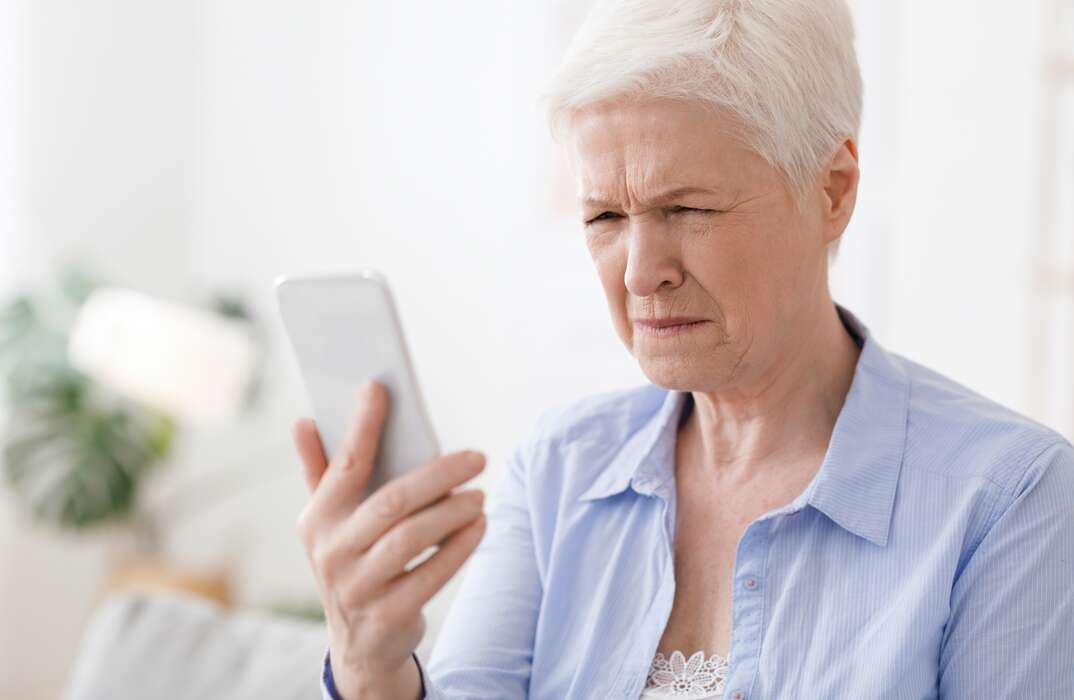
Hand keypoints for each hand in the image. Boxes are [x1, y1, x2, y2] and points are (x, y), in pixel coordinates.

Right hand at [292, 379, 487, 698]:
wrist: (359, 645)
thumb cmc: (352, 563)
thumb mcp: (329, 524)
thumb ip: (320, 472)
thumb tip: (304, 422)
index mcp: (317, 519)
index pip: (344, 464)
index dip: (362, 424)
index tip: (380, 387)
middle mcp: (332, 551)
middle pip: (392, 501)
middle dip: (439, 474)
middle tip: (477, 457)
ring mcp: (357, 586)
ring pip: (413, 537)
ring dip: (453, 512)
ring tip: (480, 495)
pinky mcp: (388, 615)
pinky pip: (432, 574)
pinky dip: (460, 547)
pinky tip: (479, 526)